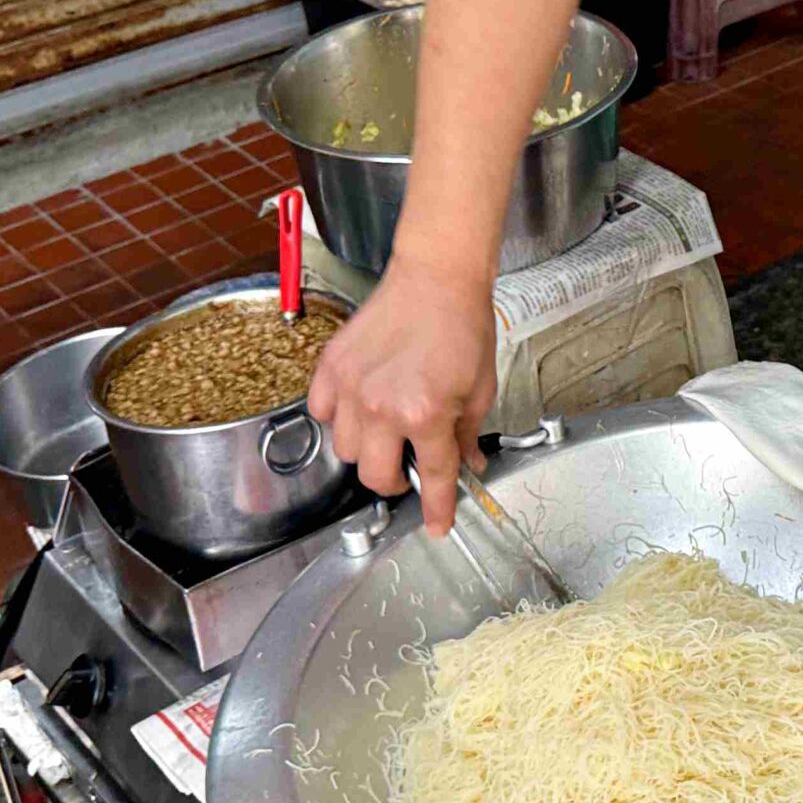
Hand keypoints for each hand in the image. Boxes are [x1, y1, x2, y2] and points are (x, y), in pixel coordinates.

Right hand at [307, 257, 497, 537]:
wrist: (437, 277)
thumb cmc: (462, 326)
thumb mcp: (480, 388)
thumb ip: (467, 434)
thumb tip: (465, 464)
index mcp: (425, 414)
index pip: (431, 477)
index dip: (436, 508)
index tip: (435, 525)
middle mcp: (383, 407)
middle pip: (375, 475)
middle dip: (396, 479)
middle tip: (410, 464)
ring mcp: (351, 388)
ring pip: (345, 450)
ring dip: (367, 449)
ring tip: (387, 426)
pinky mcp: (331, 368)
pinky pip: (321, 413)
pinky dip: (338, 417)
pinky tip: (361, 404)